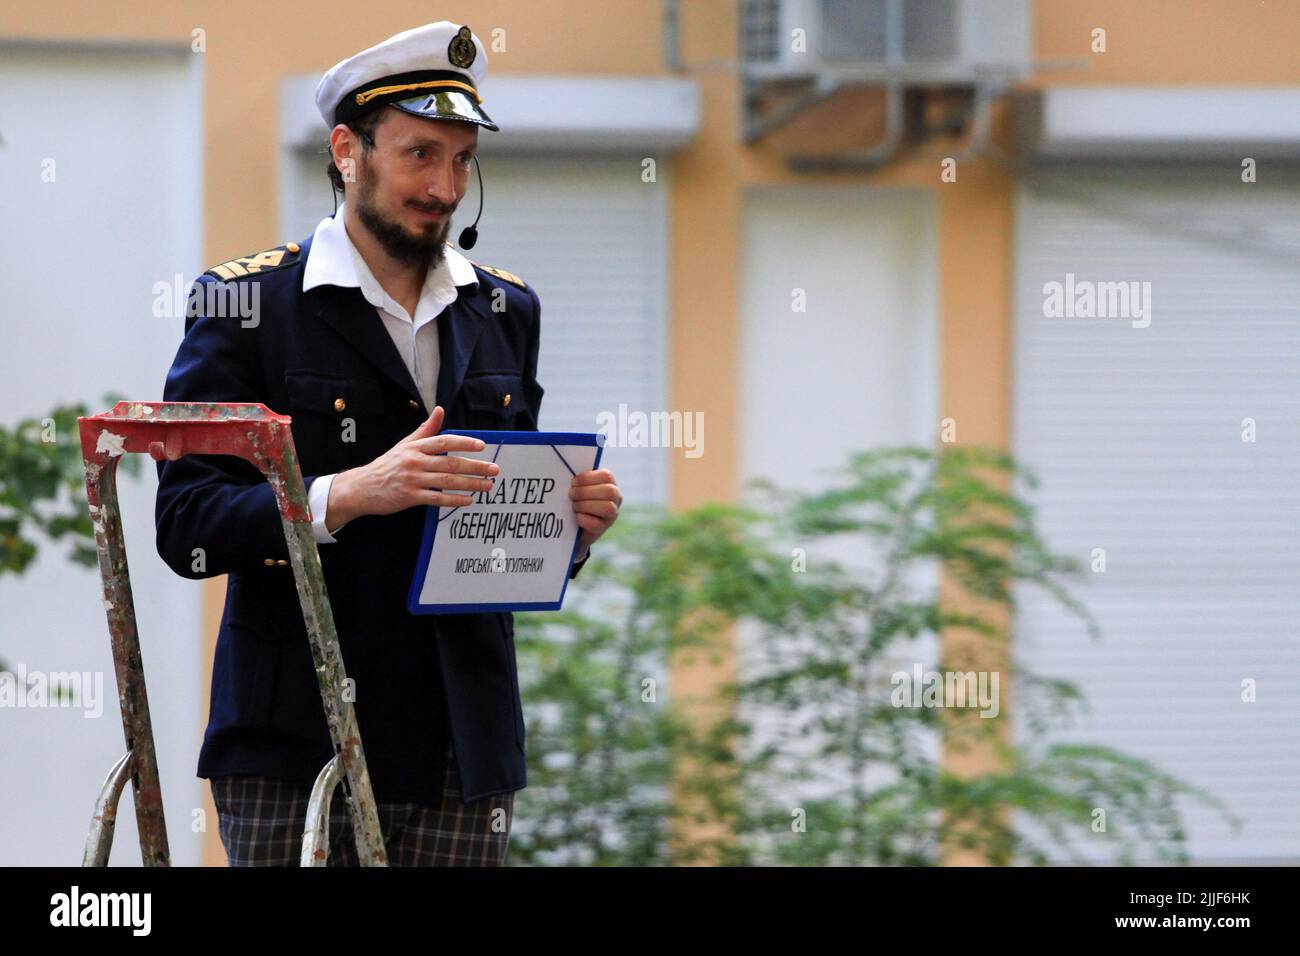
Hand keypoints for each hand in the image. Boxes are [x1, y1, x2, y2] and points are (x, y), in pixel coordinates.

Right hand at [325, 406, 498, 529]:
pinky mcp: (410, 497)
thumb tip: (440, 410)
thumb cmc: (388, 465)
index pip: (444, 441)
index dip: (464, 443)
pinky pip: (437, 499)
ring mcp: (412, 480)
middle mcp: (415, 462)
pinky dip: (454, 500)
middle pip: (450, 462)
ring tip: (488, 485)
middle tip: (494, 469)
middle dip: (475, 466)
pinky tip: (469, 500)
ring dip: (470, 484)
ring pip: (447, 481)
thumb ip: (425, 430)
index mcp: (415, 447)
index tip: (482, 446)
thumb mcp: (405, 444)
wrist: (362, 487)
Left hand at [569, 468, 620, 559]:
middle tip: (571, 494)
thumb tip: (566, 472)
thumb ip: (579, 480)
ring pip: (606, 508)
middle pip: (608, 491)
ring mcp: (611, 515)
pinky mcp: (602, 529)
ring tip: (574, 506)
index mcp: (610, 483)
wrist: (571, 525)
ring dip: (585, 505)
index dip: (588, 478)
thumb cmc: (576, 499)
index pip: (606, 476)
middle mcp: (615, 498)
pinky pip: (596, 524)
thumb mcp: (579, 486)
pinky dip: (583, 519)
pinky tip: (576, 517)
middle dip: (585, 492)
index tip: (573, 482)